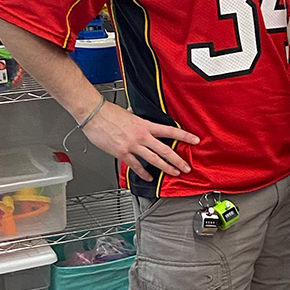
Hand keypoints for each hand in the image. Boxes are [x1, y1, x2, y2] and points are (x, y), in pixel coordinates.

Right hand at [82, 100, 199, 180]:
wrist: (94, 114)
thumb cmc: (109, 112)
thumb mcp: (130, 114)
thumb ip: (137, 120)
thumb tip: (139, 117)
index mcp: (145, 125)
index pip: (170, 131)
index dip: (184, 136)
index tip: (195, 140)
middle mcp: (142, 136)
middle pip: (165, 150)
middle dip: (178, 160)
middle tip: (186, 167)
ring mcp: (132, 146)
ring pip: (154, 160)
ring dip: (166, 168)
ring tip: (174, 173)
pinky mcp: (122, 153)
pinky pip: (136, 166)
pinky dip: (143, 173)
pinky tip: (149, 177)